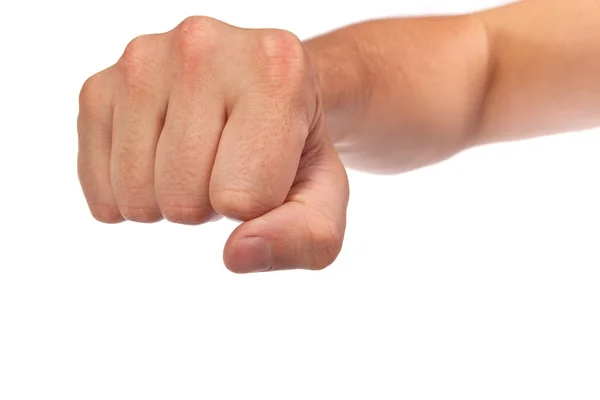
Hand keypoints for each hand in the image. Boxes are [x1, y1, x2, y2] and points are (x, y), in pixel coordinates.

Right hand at [77, 16, 348, 272]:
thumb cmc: (293, 151)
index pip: (243, 197)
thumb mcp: (324, 199)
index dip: (256, 206)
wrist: (259, 97)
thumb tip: (236, 254)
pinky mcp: (100, 86)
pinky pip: (100, 186)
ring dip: (169, 200)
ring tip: (196, 159)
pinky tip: (158, 160)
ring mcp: (143, 61)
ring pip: (137, 196)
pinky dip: (129, 196)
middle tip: (227, 165)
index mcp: (277, 70)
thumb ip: (304, 237)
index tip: (266, 169)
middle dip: (209, 205)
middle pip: (184, 199)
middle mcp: (204, 47)